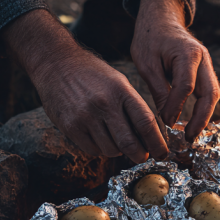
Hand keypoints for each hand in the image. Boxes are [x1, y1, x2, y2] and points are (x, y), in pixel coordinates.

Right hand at [3, 9, 168, 162]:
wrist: (56, 63)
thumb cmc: (92, 73)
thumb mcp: (118, 81)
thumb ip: (133, 106)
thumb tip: (149, 135)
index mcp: (121, 91)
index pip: (146, 123)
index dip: (157, 143)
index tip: (163, 153)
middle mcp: (104, 104)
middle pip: (129, 143)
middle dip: (140, 155)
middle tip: (143, 156)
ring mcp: (86, 117)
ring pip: (111, 150)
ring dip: (118, 151)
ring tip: (117, 140)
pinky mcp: (70, 126)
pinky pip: (93, 150)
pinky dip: (101, 149)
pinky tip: (101, 138)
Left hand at [131, 0, 219, 140]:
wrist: (160, 20)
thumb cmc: (150, 38)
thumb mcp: (147, 63)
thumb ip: (158, 90)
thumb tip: (166, 118)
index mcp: (188, 53)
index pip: (186, 86)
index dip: (177, 107)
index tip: (166, 123)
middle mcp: (203, 59)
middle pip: (210, 93)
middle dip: (202, 118)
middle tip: (188, 137)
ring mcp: (207, 64)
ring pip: (213, 94)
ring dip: (205, 115)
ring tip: (191, 134)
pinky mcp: (205, 70)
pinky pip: (209, 91)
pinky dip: (203, 108)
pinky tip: (193, 122)